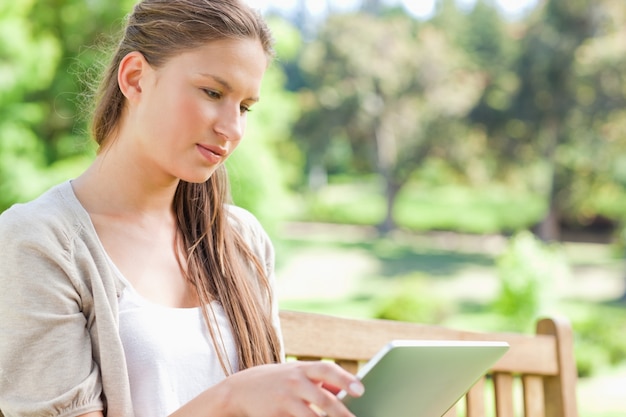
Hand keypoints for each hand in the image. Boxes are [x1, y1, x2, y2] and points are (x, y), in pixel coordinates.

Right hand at [223, 361, 363, 416]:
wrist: (240, 389)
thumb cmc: (278, 381)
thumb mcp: (296, 373)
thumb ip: (321, 380)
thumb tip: (348, 390)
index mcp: (302, 368)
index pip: (327, 369)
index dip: (345, 379)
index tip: (360, 390)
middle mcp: (294, 382)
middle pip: (324, 399)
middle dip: (342, 414)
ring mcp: (284, 400)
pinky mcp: (275, 416)